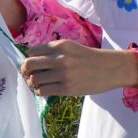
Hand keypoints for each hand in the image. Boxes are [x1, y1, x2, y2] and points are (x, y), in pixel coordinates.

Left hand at [20, 40, 137, 97]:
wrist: (112, 69)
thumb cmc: (92, 59)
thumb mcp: (72, 48)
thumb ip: (55, 52)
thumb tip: (35, 62)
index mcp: (60, 46)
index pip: (32, 51)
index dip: (30, 59)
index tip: (33, 65)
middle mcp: (60, 58)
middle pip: (29, 64)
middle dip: (25, 71)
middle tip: (28, 75)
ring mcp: (63, 74)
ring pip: (34, 79)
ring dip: (33, 83)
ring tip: (38, 84)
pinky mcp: (67, 88)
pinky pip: (43, 91)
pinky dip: (40, 91)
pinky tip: (45, 90)